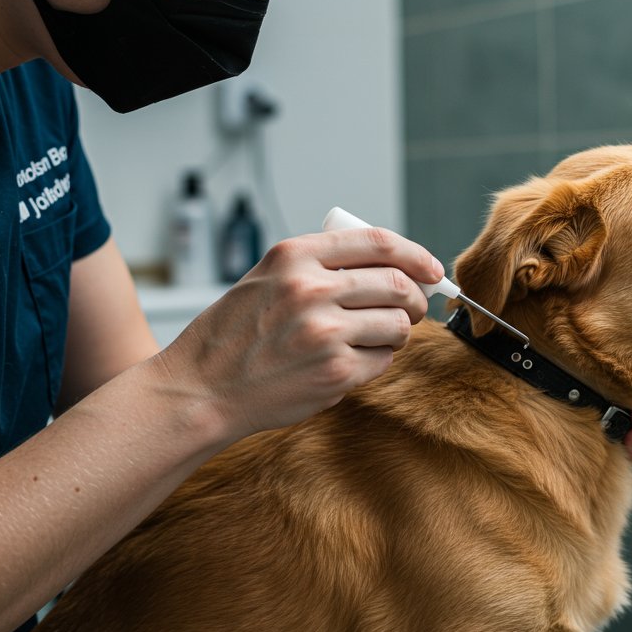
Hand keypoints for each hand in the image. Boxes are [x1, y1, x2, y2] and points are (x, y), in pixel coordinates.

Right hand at [154, 227, 443, 438]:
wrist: (200, 389)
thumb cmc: (232, 336)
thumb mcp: (265, 279)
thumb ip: (318, 266)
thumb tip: (389, 267)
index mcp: (295, 256)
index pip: (378, 242)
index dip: (415, 254)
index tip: (431, 269)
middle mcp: (312, 288)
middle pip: (398, 285)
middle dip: (416, 299)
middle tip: (412, 310)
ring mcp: (326, 332)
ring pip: (398, 324)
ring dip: (397, 332)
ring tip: (375, 338)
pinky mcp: (336, 372)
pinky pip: (383, 359)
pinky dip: (377, 360)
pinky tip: (350, 363)